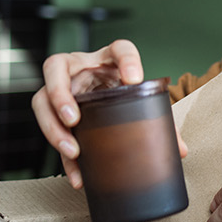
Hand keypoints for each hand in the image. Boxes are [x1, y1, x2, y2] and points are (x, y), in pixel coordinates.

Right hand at [30, 39, 188, 188]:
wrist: (107, 95)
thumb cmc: (122, 93)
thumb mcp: (139, 100)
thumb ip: (158, 120)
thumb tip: (179, 150)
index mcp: (108, 59)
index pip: (119, 49)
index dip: (127, 60)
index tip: (134, 79)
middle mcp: (79, 68)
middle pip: (55, 67)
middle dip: (60, 94)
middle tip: (75, 119)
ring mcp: (62, 88)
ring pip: (42, 99)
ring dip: (53, 126)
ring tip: (72, 150)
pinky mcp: (56, 113)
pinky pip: (50, 129)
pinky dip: (62, 155)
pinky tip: (76, 172)